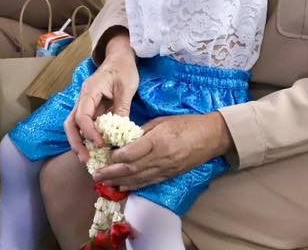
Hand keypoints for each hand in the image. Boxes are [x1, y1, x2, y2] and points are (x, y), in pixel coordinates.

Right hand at [65, 34, 138, 161]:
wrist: (120, 58)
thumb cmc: (124, 69)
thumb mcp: (127, 88)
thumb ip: (122, 108)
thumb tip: (120, 131)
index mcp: (90, 91)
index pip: (82, 115)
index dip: (89, 132)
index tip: (101, 143)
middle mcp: (83, 98)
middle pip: (71, 123)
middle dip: (76, 142)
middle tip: (85, 159)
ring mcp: (85, 103)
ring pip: (74, 125)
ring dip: (78, 142)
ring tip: (87, 158)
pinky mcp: (91, 108)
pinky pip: (84, 124)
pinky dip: (86, 137)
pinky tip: (94, 148)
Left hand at [93, 112, 232, 190]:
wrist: (211, 137)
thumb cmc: (187, 124)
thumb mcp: (162, 120)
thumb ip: (143, 131)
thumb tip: (126, 140)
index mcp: (157, 141)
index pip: (131, 152)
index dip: (115, 157)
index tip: (104, 156)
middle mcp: (160, 158)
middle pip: (131, 168)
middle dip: (111, 173)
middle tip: (95, 175)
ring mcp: (165, 169)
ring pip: (138, 178)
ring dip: (119, 182)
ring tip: (103, 183)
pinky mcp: (170, 175)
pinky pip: (149, 182)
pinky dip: (134, 186)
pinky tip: (122, 187)